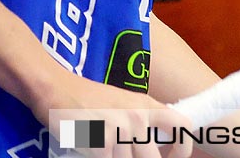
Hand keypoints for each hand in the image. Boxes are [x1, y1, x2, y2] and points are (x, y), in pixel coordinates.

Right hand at [30, 70, 193, 157]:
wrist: (57, 89)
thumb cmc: (88, 98)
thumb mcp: (124, 102)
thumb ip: (143, 119)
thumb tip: (156, 144)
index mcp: (147, 105)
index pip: (182, 126)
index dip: (182, 148)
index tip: (172, 157)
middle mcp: (138, 117)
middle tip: (125, 154)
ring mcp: (120, 130)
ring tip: (104, 147)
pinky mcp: (101, 144)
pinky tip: (93, 150)